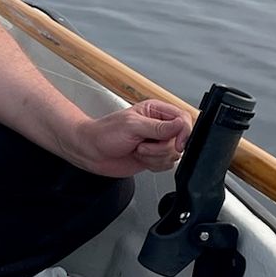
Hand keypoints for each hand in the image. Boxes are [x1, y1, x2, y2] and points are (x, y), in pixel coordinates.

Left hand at [74, 100, 189, 179]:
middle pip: (180, 140)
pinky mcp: (153, 157)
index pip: (183, 118)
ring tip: (138, 150)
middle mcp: (159, 126)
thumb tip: (181, 125)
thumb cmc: (105, 133)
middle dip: (161, 148)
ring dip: (155, 157)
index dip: (184, 132)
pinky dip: (153, 165)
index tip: (176, 143)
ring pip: (173, 155)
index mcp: (155, 111)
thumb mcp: (133, 126)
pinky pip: (166, 165)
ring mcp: (156, 143)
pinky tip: (139, 158)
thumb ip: (159, 127)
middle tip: (143, 145)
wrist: (91, 152)